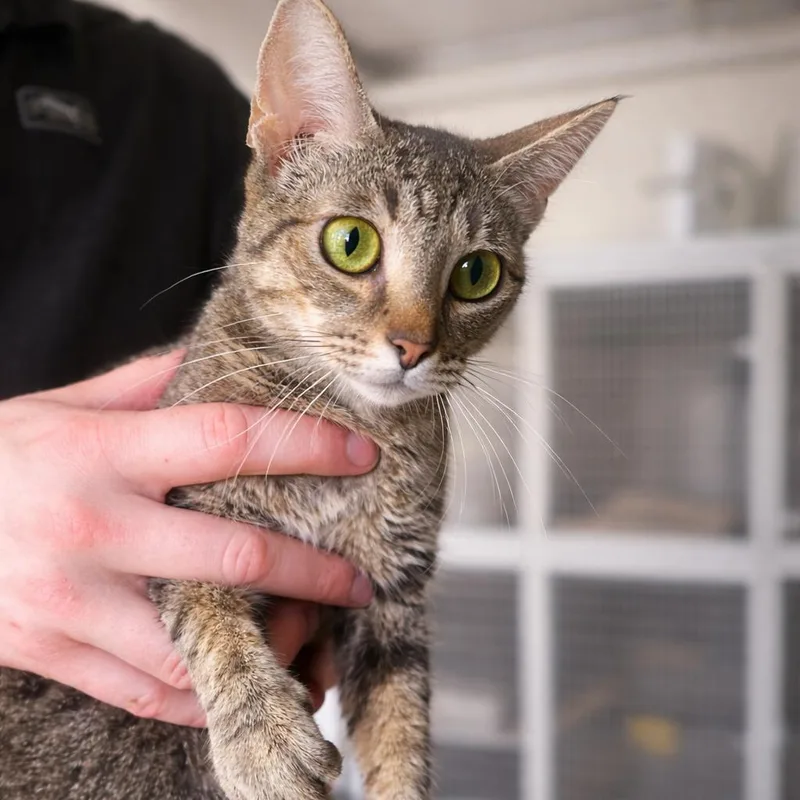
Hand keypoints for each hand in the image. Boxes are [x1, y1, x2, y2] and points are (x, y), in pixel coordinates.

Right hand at [0, 352, 375, 725]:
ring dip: (269, 647)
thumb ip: (146, 386)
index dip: (306, 444)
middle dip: (314, 571)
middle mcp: (94, 526)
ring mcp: (70, 599)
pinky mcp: (51, 651)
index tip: (360, 454)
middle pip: (234, 554)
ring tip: (312, 640)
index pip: (230, 439)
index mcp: (104, 451)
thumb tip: (217, 360)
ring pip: (197, 642)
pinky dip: (206, 691)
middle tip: (358, 580)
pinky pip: (147, 691)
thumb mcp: (63, 407)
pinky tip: (244, 678)